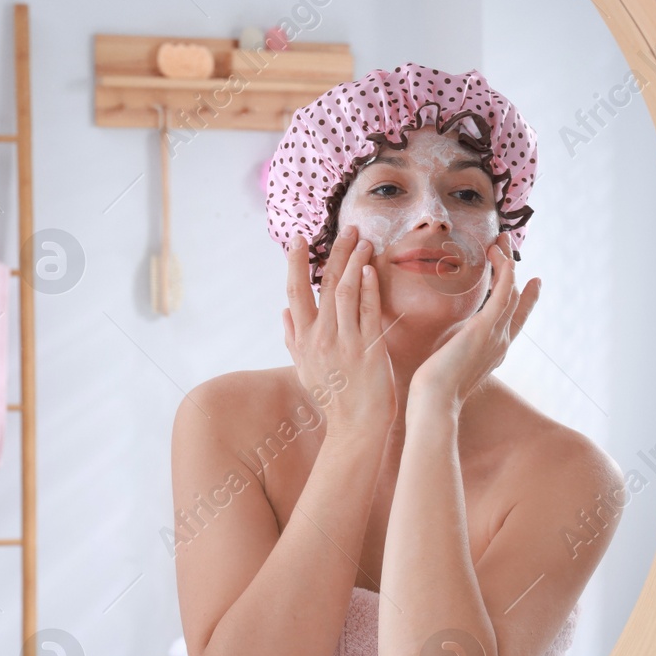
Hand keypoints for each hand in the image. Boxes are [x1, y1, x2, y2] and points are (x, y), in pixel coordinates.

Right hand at [283, 224, 396, 443]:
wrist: (356, 426)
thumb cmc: (333, 398)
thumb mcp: (304, 369)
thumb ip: (292, 339)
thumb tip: (283, 312)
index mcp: (303, 339)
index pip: (296, 292)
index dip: (297, 263)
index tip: (300, 239)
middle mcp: (321, 337)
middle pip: (325, 284)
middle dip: (336, 252)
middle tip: (348, 228)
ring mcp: (345, 342)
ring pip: (346, 292)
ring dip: (355, 262)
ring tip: (364, 240)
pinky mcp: (370, 349)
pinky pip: (368, 311)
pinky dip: (369, 288)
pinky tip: (372, 269)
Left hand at [409, 233, 539, 413]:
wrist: (433, 402)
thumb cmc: (432, 390)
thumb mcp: (448, 364)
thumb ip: (453, 348)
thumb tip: (445, 339)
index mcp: (493, 352)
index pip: (515, 320)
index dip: (526, 300)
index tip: (533, 282)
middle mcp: (500, 343)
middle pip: (516, 300)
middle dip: (514, 271)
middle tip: (509, 248)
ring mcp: (496, 336)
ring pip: (511, 291)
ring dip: (506, 263)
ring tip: (500, 242)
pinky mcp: (485, 328)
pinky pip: (503, 293)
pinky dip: (504, 272)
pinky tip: (499, 255)